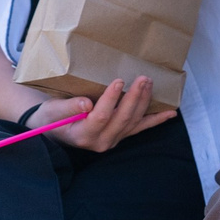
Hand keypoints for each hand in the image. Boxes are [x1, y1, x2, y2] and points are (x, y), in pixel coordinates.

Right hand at [46, 75, 177, 151]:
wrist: (53, 131)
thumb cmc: (49, 118)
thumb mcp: (52, 111)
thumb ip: (67, 108)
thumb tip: (86, 104)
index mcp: (83, 135)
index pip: (101, 117)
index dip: (111, 99)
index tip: (118, 81)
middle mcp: (101, 141)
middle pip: (122, 119)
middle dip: (134, 97)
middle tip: (142, 78)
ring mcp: (113, 140)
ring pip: (134, 121)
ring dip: (144, 102)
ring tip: (149, 82)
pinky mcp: (120, 136)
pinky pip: (140, 128)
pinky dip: (156, 120)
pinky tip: (170, 113)